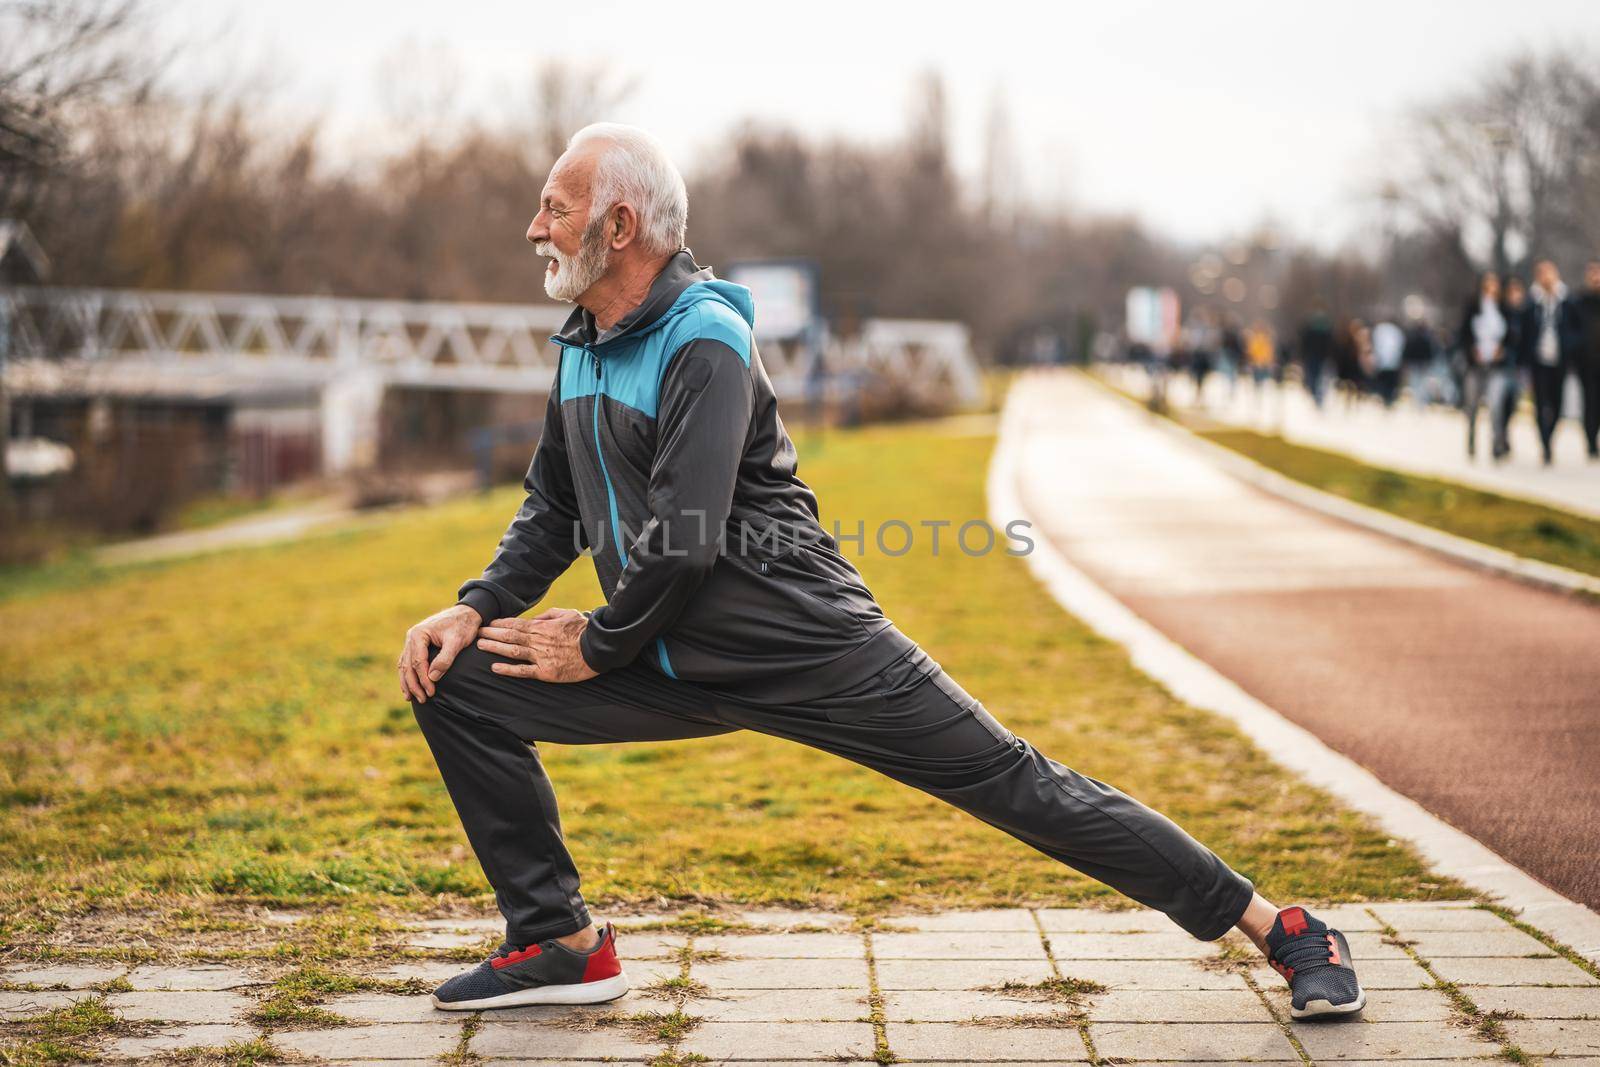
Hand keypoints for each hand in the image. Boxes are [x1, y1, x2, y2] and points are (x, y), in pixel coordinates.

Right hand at [399, 603, 482, 702]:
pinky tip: (409, 686)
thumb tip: (432, 677)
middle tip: (422, 700)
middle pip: (407, 665)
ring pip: (404, 665)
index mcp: (418, 634)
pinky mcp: (416, 645)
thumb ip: (445, 659)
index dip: (423, 679)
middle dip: (414, 685)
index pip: (417, 662)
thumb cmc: (462, 626)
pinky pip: (407, 662)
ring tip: (411, 698)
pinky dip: (408, 675)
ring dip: (408, 682)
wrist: (466, 613)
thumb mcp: (457, 642)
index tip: (431, 692)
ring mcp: (412, 641)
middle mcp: (411, 637)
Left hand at [475, 607, 598, 683]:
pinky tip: (495, 668)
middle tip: (477, 633)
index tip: (488, 624)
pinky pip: (523, 671)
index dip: (500, 624)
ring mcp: (540, 657)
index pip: (515, 624)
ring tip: (480, 646)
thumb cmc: (585, 630)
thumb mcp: (567, 614)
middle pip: (509, 636)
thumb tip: (534, 618)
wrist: (598, 649)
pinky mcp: (546, 672)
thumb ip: (548, 615)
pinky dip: (508, 669)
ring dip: (494, 648)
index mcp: (542, 627)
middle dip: (491, 634)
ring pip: (512, 651)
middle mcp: (537, 641)